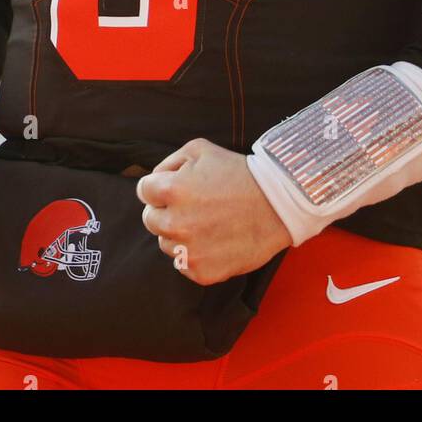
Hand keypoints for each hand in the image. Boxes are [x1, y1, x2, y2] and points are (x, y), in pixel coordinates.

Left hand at [136, 138, 291, 284]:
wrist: (277, 205)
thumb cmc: (238, 173)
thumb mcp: (200, 150)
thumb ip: (169, 163)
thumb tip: (154, 180)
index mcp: (172, 190)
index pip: (143, 191)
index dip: (159, 187)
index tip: (175, 188)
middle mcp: (175, 223)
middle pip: (150, 220)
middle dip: (165, 210)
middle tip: (192, 206)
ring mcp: (188, 250)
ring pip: (166, 244)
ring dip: (179, 234)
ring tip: (206, 222)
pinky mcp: (202, 272)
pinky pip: (183, 264)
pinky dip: (194, 254)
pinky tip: (213, 240)